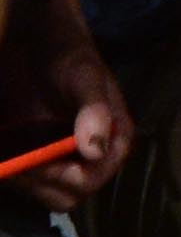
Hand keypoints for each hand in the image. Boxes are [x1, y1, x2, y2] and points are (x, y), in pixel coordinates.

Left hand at [0, 0, 132, 207]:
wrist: (35, 40)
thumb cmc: (66, 52)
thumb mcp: (82, 75)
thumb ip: (92, 109)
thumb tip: (94, 149)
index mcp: (113, 139)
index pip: (91, 180)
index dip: (64, 177)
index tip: (37, 160)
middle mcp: (91, 155)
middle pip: (66, 196)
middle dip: (38, 184)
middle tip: (16, 161)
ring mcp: (62, 158)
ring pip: (42, 193)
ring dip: (20, 181)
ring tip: (4, 157)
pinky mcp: (37, 155)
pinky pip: (23, 180)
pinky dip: (8, 174)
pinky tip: (0, 155)